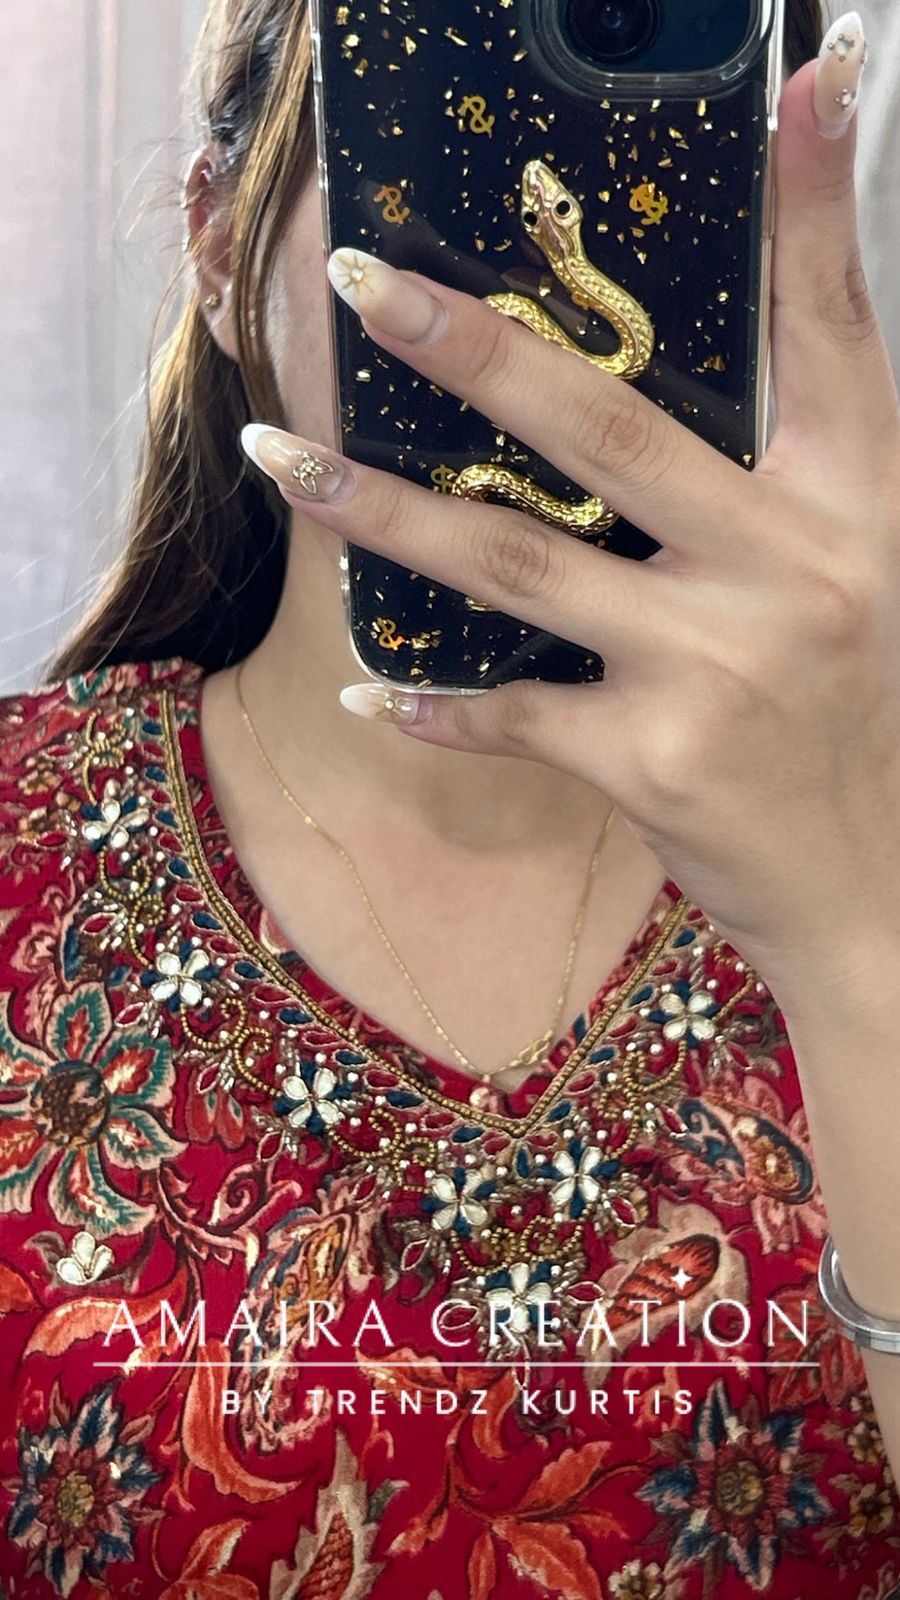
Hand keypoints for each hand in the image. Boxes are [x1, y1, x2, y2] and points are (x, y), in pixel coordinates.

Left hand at [241, 23, 899, 1011]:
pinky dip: (434, 705)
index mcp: (857, 510)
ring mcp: (716, 671)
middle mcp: (793, 574)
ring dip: (385, 513)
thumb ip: (786, 484)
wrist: (881, 892)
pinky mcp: (652, 765)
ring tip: (290, 464)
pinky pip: (512, 717)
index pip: (837, 333)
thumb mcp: (861, 580)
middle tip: (363, 283)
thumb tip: (680, 403)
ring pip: (517, 566)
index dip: (816, 208)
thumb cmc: (861, 723)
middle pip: (609, 433)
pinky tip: (366, 689)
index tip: (802, 81)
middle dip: (474, 348)